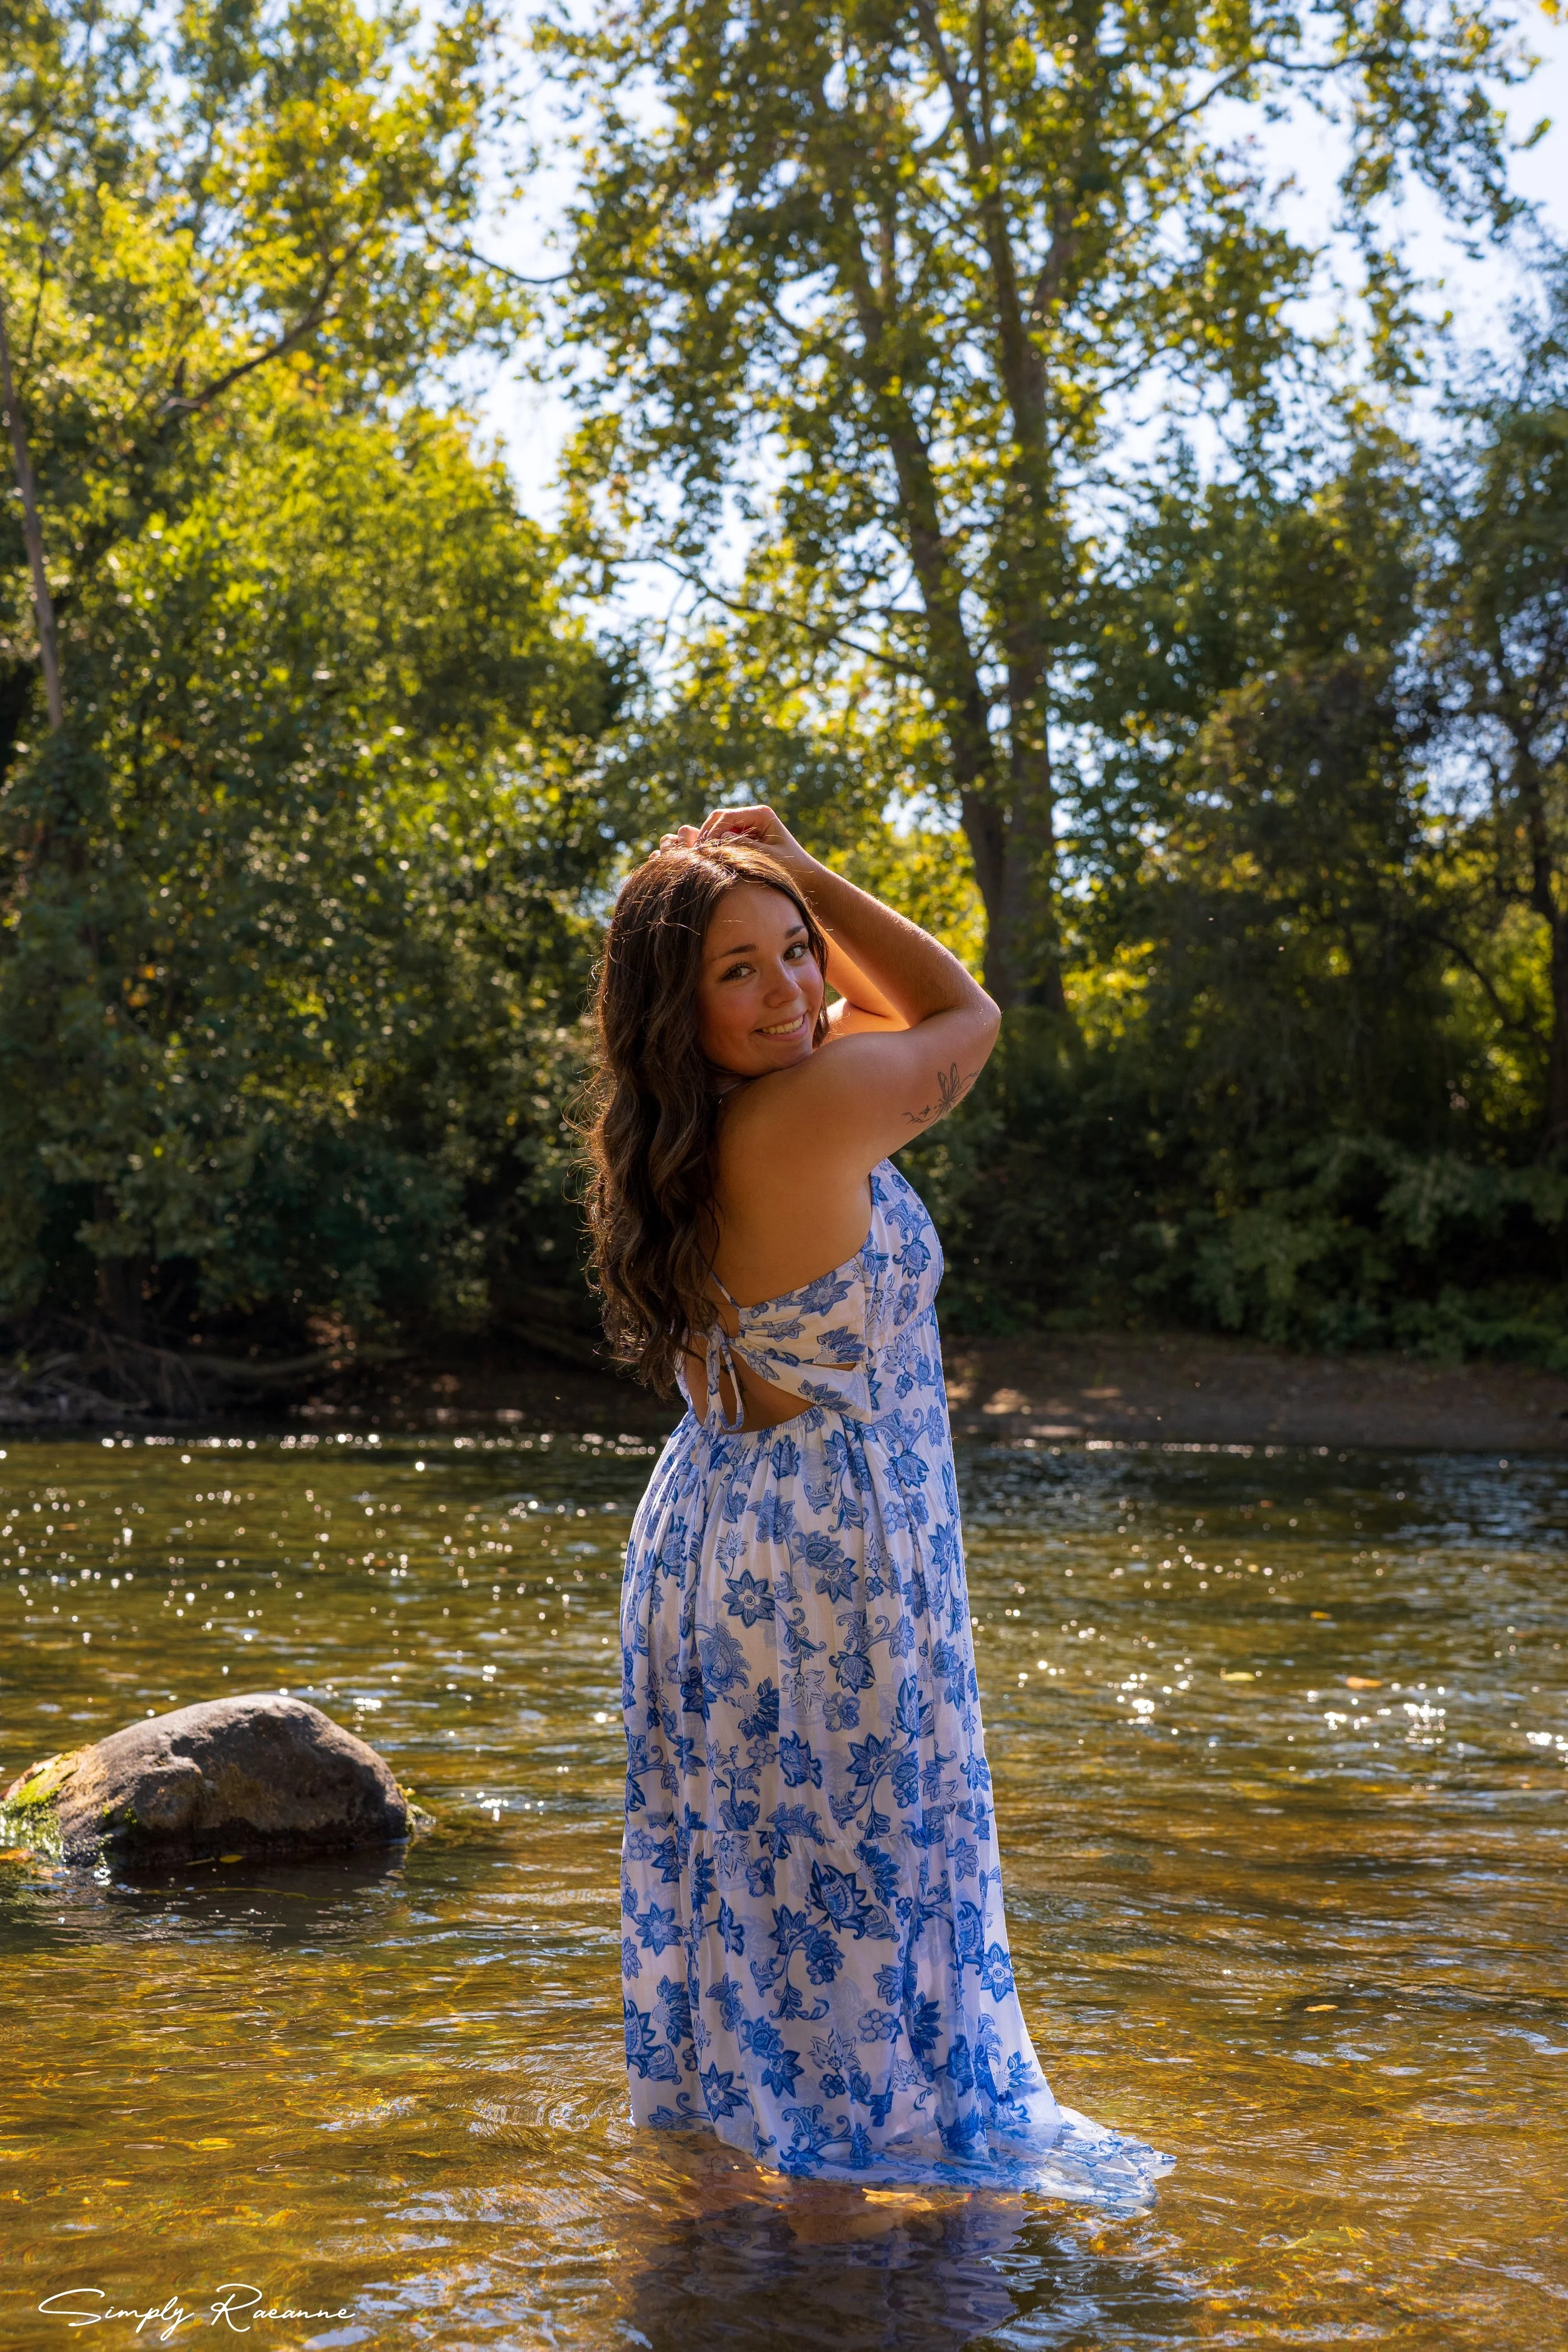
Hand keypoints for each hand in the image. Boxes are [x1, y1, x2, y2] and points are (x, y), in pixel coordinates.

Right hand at [658, 805, 809, 868]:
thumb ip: (742, 848)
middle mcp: (753, 816)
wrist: (807, 879)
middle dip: (706, 834)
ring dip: (709, 841)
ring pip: (718, 828)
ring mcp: (748, 826)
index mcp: (761, 814)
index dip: (711, 832)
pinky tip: (709, 861)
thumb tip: (716, 842)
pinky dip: (715, 847)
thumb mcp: (765, 858)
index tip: (702, 850)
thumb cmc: (792, 869)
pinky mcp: (745, 838)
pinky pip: (724, 839)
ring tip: (700, 858)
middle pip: (718, 818)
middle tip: (696, 853)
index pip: (726, 817)